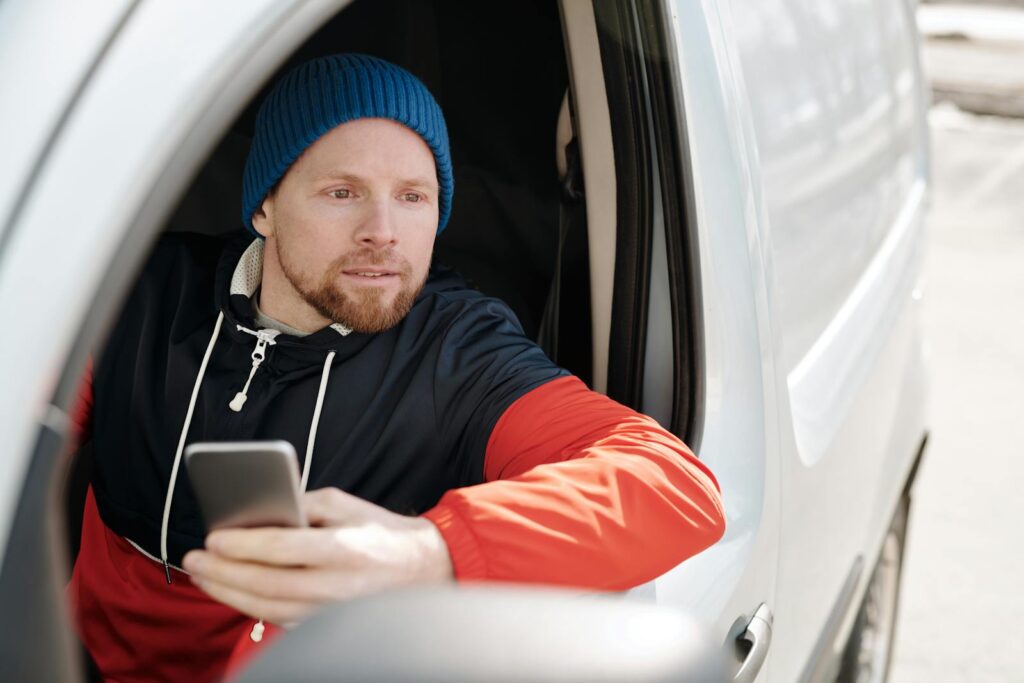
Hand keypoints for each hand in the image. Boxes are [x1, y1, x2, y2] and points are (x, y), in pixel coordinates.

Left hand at [182, 487, 452, 624]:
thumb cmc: (381, 533)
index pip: (284, 548)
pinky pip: (280, 620)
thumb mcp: (346, 505)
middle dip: (224, 573)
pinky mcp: (328, 627)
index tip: (214, 537)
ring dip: (229, 594)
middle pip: (267, 583)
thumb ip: (303, 504)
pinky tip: (231, 592)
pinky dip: (250, 607)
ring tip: (203, 577)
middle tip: (195, 560)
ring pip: (268, 609)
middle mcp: (338, 586)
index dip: (244, 544)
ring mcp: (332, 612)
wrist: (423, 570)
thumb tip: (260, 509)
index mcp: (345, 549)